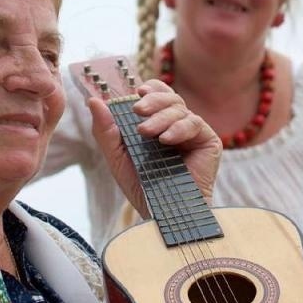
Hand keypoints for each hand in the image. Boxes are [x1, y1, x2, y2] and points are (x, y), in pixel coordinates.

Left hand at [88, 79, 221, 215]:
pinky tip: (166, 140)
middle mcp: (177, 125)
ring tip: (146, 132)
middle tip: (137, 110)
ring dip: (161, 117)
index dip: (151, 89)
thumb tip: (93, 101)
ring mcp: (194, 133)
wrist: (164, 213)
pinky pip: (194, 124)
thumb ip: (105, 130)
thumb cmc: (142, 187)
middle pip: (169, 98)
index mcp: (158, 124)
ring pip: (180, 109)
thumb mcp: (117, 157)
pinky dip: (179, 128)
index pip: (158, 95)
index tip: (138, 91)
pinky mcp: (208, 142)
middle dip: (153, 100)